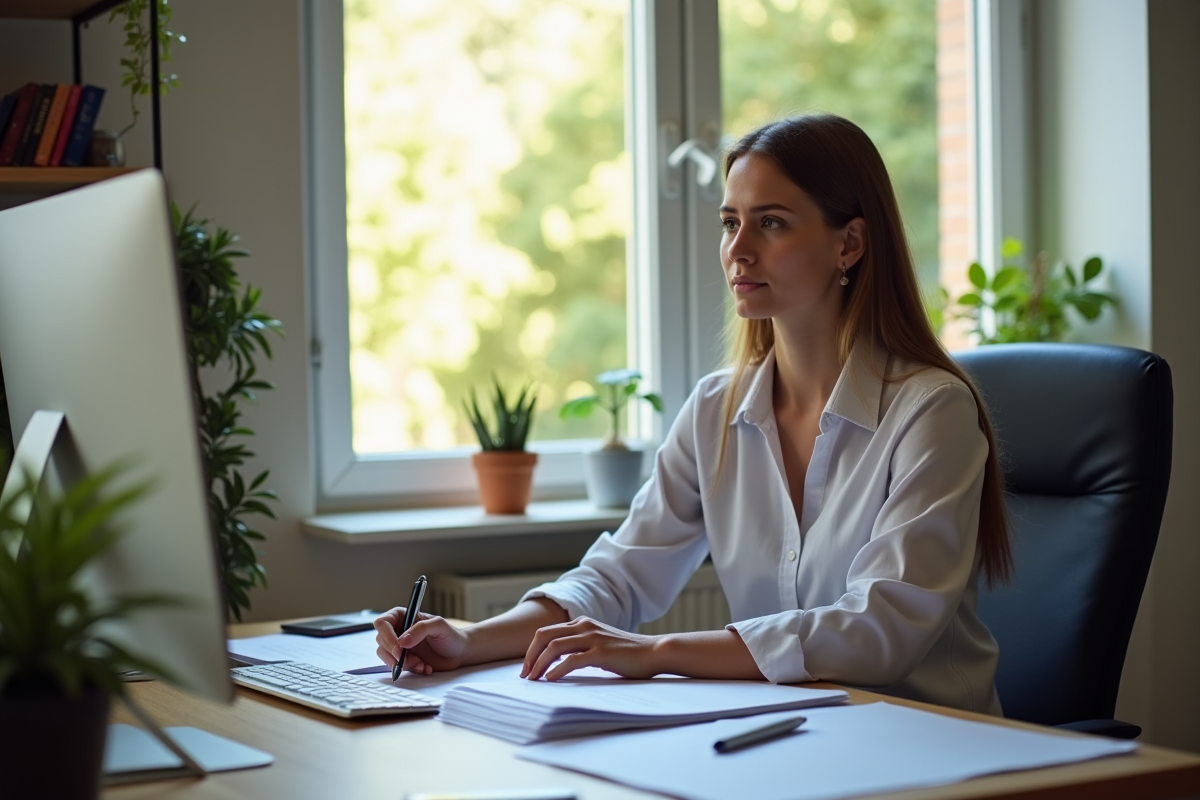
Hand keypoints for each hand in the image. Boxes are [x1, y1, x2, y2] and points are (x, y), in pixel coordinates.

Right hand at [374, 609, 468, 674]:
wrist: (459, 653)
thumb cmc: (450, 635)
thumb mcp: (439, 626)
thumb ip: (421, 629)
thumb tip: (402, 640)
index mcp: (403, 616)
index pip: (383, 622)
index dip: (387, 636)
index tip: (399, 648)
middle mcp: (398, 631)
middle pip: (381, 641)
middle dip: (395, 653)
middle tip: (411, 659)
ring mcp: (399, 646)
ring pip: (386, 656)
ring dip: (403, 663)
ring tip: (421, 663)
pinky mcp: (403, 660)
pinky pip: (396, 667)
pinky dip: (410, 669)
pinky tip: (424, 667)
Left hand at [520, 616, 662, 680]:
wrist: (654, 652)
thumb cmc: (628, 653)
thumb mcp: (600, 644)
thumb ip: (581, 647)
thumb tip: (557, 664)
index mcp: (583, 623)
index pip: (547, 632)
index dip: (532, 650)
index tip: (528, 668)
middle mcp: (584, 626)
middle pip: (544, 636)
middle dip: (530, 656)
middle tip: (525, 675)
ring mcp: (592, 638)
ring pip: (554, 647)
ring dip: (539, 664)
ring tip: (533, 679)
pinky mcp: (600, 652)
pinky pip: (571, 660)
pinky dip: (556, 670)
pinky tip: (551, 680)